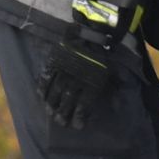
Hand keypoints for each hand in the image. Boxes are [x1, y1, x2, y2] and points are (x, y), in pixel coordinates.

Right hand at [38, 0, 129, 125]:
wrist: (90, 32)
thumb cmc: (103, 54)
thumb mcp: (112, 72)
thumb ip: (115, 89)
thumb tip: (117, 106)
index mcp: (90, 85)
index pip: (82, 107)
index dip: (79, 118)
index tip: (77, 126)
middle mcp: (75, 82)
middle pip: (66, 103)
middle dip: (63, 115)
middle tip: (60, 123)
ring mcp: (63, 72)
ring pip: (54, 93)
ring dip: (51, 105)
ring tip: (50, 113)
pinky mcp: (53, 63)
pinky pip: (45, 78)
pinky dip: (42, 88)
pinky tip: (41, 96)